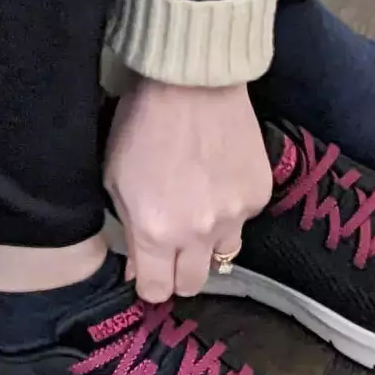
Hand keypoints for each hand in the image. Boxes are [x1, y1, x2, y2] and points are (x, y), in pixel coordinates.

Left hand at [104, 79, 272, 301]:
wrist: (192, 82)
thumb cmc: (141, 125)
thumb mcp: (115, 180)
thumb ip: (129, 230)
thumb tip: (139, 268)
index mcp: (156, 233)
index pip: (157, 291)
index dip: (150, 284)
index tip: (148, 271)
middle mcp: (199, 234)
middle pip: (193, 284)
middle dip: (179, 273)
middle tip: (172, 250)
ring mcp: (235, 216)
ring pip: (222, 254)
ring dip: (207, 243)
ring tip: (197, 209)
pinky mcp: (259, 195)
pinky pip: (243, 220)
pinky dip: (231, 209)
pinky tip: (218, 178)